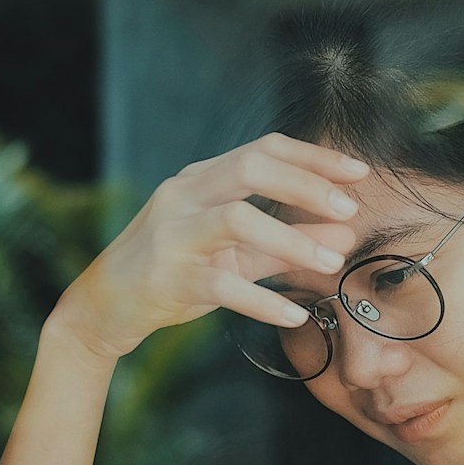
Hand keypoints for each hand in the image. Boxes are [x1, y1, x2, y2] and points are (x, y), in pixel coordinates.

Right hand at [52, 133, 367, 358]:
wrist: (104, 306)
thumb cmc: (175, 271)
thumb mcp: (233, 252)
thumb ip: (285, 243)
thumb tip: (345, 235)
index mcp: (202, 179)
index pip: (263, 149)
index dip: (314, 157)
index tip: (359, 172)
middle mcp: (184, 195)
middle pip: (251, 169)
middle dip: (307, 185)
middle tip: (350, 210)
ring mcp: (173, 234)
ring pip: (238, 220)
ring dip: (291, 239)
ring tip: (332, 263)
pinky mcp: (168, 278)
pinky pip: (222, 285)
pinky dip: (263, 300)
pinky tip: (294, 315)